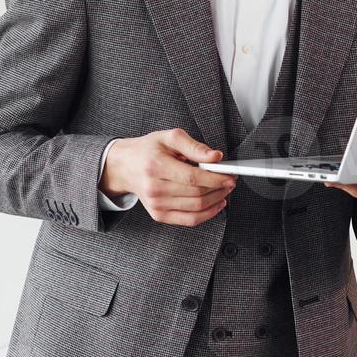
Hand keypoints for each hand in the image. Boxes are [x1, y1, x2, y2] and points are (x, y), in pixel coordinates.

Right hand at [101, 128, 236, 226]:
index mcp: (156, 166)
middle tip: (230, 180)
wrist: (126, 166)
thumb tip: (215, 157)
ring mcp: (156, 204)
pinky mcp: (159, 215)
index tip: (229, 175)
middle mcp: (154, 188)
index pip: (192, 178)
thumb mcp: (169, 137)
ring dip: (216, 200)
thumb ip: (194, 146)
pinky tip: (216, 204)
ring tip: (224, 190)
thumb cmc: (149, 150)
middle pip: (196, 194)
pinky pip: (189, 220)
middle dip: (219, 188)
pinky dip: (208, 214)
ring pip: (196, 208)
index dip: (215, 178)